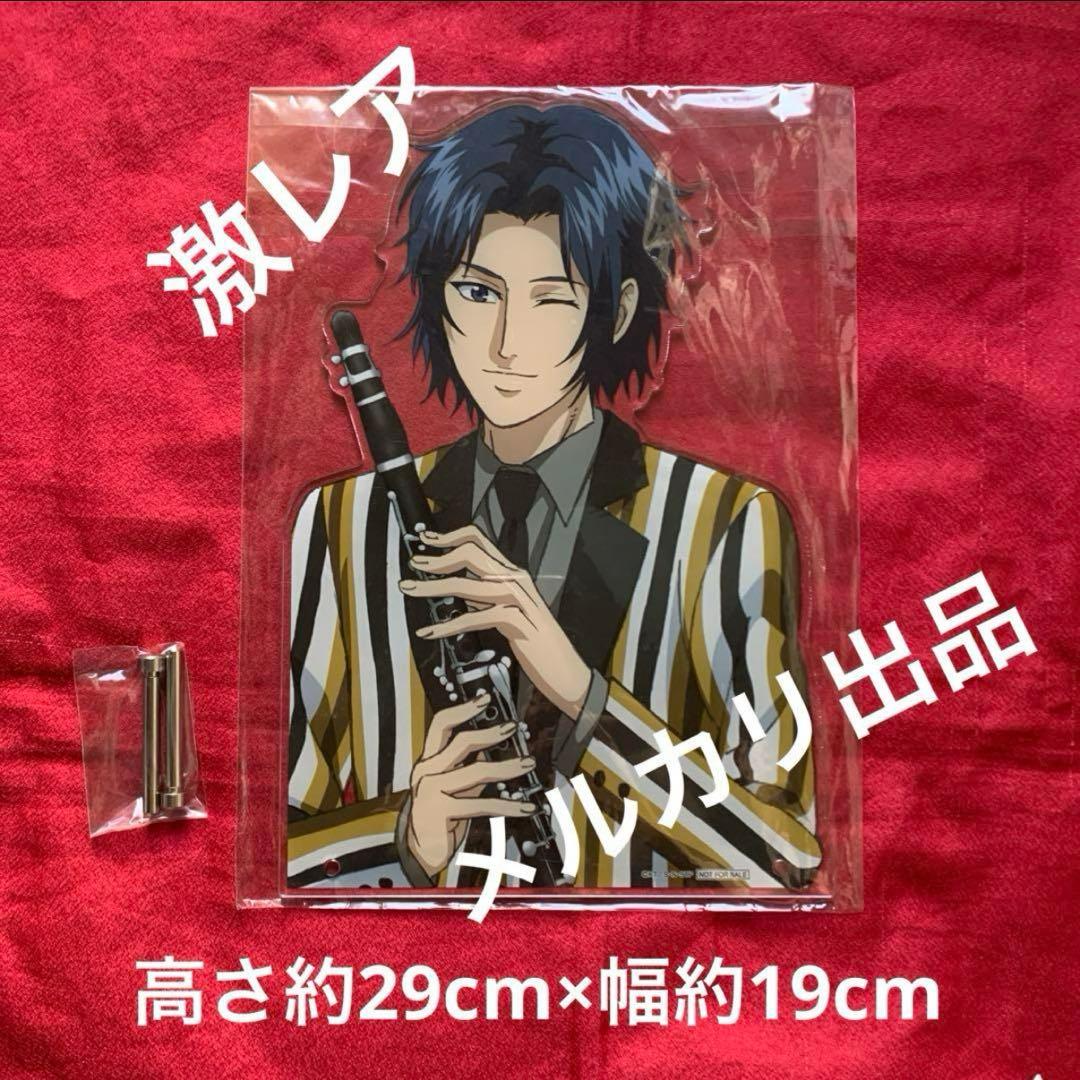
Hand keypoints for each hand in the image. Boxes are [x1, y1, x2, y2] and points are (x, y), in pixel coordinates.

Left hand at [399, 524, 591, 717]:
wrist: (567, 673)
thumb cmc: (537, 645)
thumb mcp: (507, 614)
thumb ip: (486, 598)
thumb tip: (459, 588)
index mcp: (513, 574)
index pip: (479, 541)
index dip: (450, 537)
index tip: (425, 540)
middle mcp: (516, 580)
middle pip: (472, 553)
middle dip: (438, 558)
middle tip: (413, 565)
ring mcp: (519, 600)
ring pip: (468, 584)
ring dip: (434, 586)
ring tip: (410, 590)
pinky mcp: (518, 623)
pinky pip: (476, 617)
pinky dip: (449, 624)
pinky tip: (431, 631)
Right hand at [406, 692, 537, 878]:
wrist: (420, 853)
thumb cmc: (439, 817)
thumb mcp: (454, 788)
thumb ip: (467, 769)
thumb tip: (489, 750)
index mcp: (428, 761)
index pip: (440, 725)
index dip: (463, 709)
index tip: (484, 699)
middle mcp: (426, 772)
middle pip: (461, 742)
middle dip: (492, 733)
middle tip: (514, 728)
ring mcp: (430, 791)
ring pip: (476, 771)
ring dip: (508, 767)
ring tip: (528, 764)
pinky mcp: (440, 812)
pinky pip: (482, 804)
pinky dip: (508, 806)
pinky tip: (526, 806)